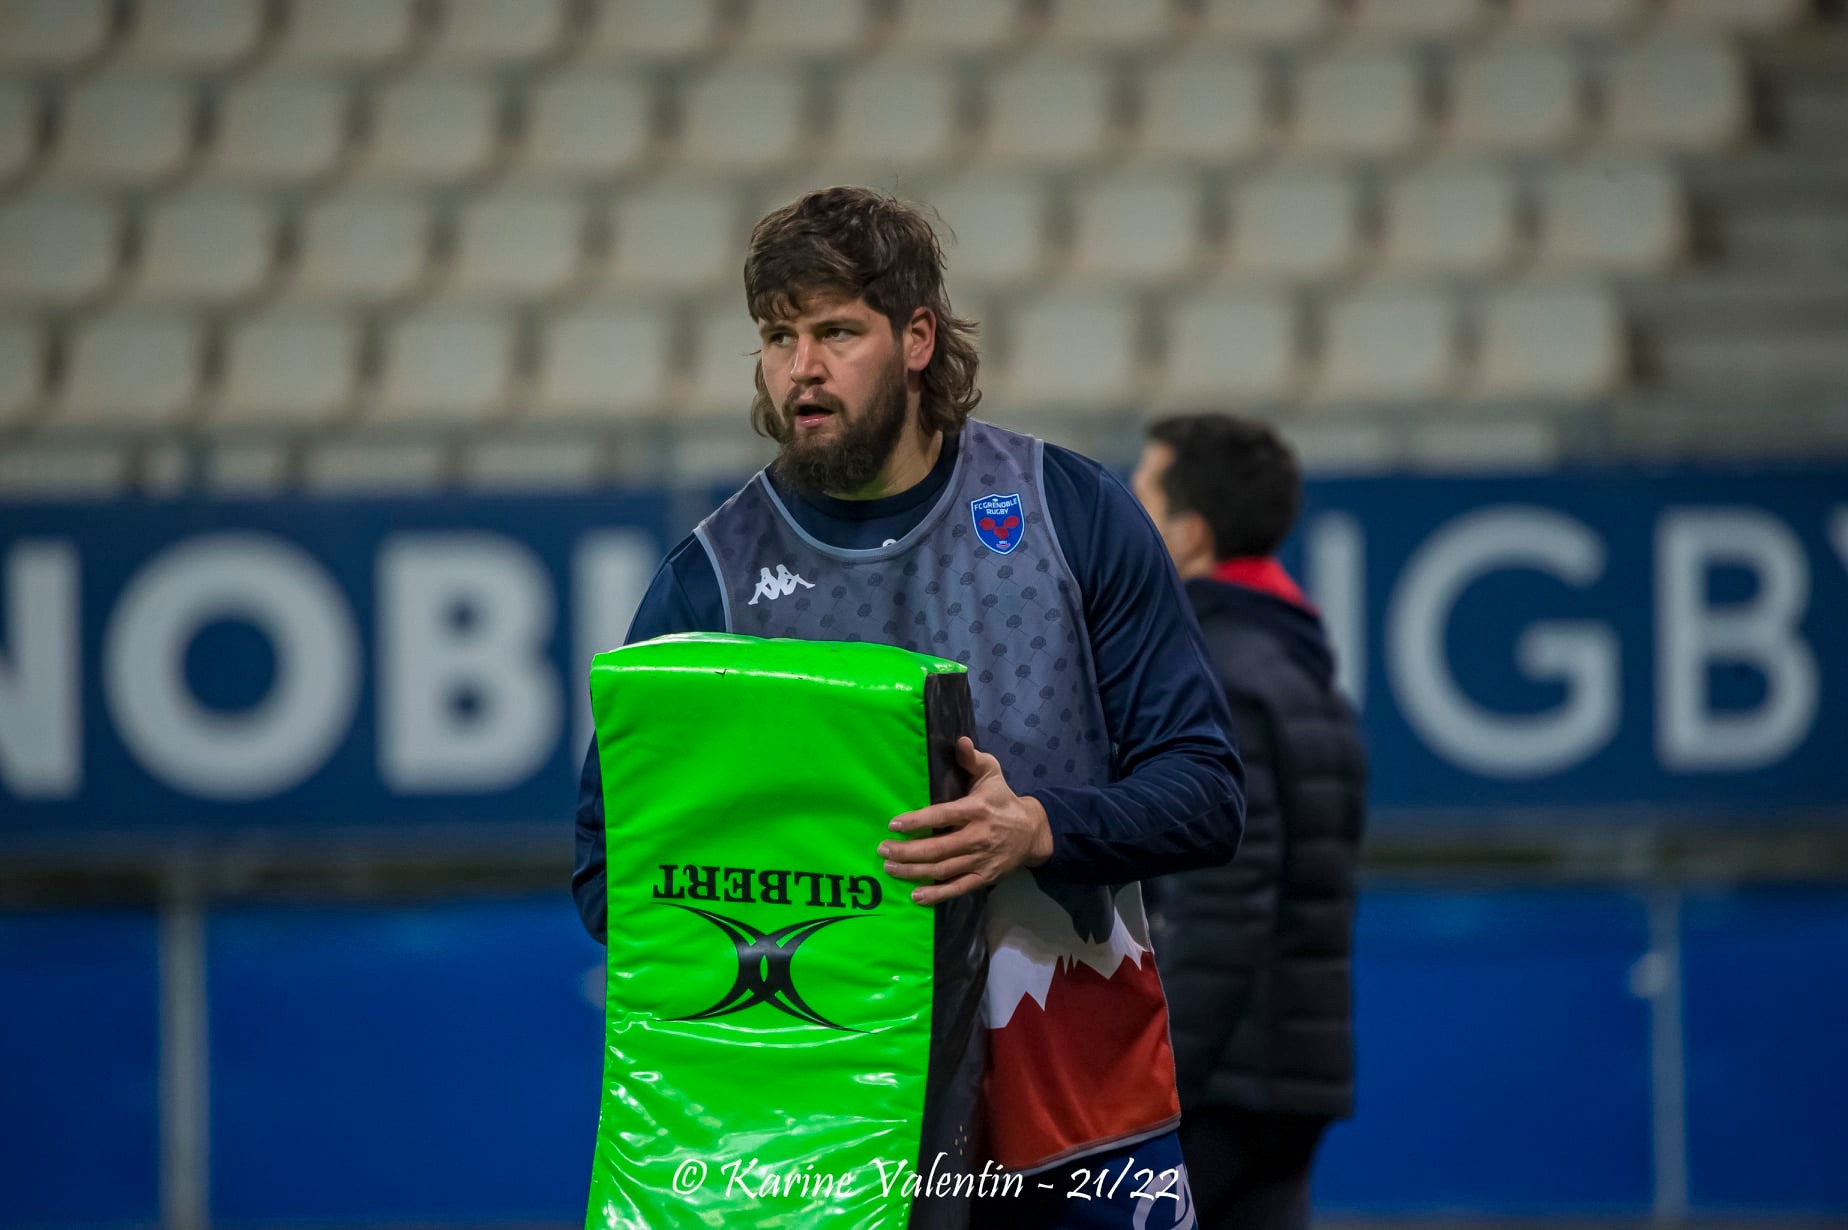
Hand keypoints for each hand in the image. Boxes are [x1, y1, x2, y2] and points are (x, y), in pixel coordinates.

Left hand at [878, 737, 1053, 904]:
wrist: (1033, 832)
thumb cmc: (1003, 799)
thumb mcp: (992, 773)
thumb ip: (973, 759)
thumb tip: (960, 741)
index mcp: (976, 810)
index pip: (942, 816)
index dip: (917, 821)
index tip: (894, 824)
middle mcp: (977, 837)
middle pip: (937, 848)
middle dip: (907, 851)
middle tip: (883, 850)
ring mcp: (981, 860)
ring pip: (943, 870)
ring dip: (914, 872)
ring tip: (890, 868)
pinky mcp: (984, 877)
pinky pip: (958, 888)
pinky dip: (936, 894)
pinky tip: (915, 895)